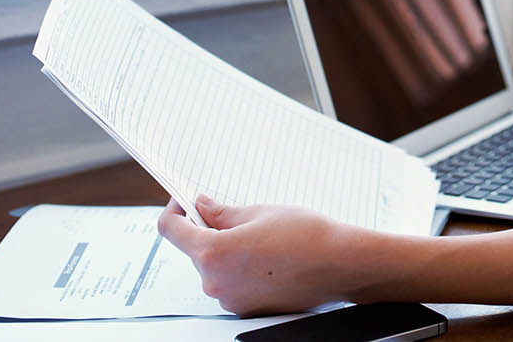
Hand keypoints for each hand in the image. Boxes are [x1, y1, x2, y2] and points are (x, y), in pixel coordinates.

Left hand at [156, 196, 380, 315]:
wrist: (342, 265)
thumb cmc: (307, 236)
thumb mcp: (260, 212)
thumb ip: (222, 212)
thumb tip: (200, 207)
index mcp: (213, 253)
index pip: (170, 230)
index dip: (174, 210)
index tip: (185, 202)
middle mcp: (215, 283)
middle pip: (194, 250)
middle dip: (208, 231)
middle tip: (238, 216)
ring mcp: (230, 300)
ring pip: (213, 268)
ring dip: (226, 251)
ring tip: (262, 239)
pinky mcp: (245, 309)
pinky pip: (231, 284)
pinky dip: (240, 269)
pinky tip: (268, 259)